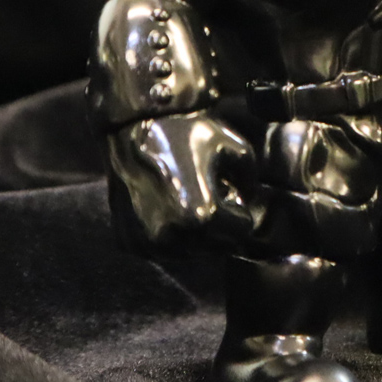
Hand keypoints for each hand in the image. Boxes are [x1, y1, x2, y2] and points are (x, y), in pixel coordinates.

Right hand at [108, 113, 258, 247]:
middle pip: (219, 245)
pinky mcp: (134, 242)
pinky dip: (173, 233)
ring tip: (188, 196)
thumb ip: (249, 173)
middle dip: (222, 222)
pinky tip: (169, 204)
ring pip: (193, 251)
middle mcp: (176, 236)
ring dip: (198, 231)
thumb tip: (249, 196)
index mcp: (203, 215)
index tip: (227, 188)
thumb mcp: (229, 143)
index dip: (239, 206)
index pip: (242, 229)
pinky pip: (166, 249)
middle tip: (210, 192)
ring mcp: (152, 242)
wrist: (132, 130)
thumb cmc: (182, 133)